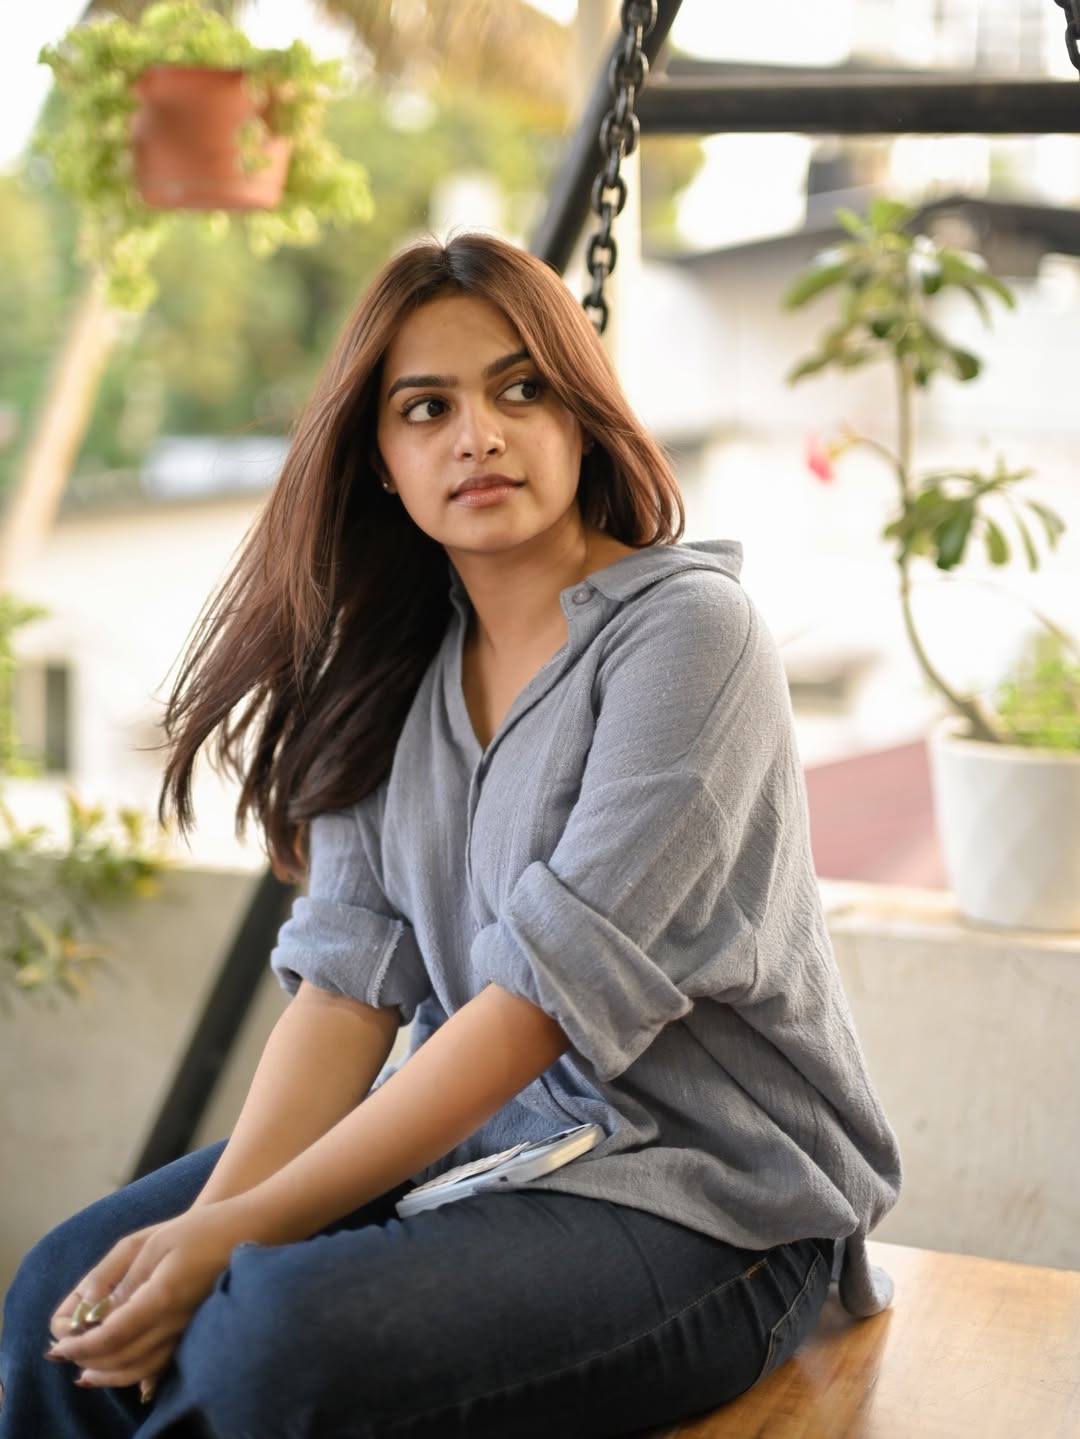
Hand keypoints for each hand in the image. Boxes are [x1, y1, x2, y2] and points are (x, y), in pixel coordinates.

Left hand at [46, 1204, 247, 1394]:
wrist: (253, 1229)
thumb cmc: (203, 1228)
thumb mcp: (156, 1241)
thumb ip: (123, 1278)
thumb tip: (94, 1310)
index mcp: (159, 1298)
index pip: (109, 1336)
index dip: (80, 1344)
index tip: (57, 1346)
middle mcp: (172, 1323)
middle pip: (120, 1358)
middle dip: (87, 1360)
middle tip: (62, 1354)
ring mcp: (186, 1329)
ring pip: (140, 1369)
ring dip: (107, 1374)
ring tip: (85, 1372)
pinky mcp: (194, 1329)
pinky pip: (159, 1365)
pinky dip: (134, 1375)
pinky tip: (125, 1373)